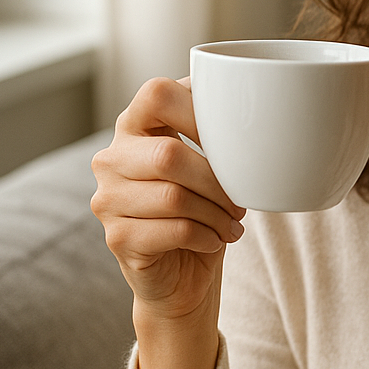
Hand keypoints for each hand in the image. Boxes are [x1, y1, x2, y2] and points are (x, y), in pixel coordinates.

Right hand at [90, 77, 245, 368]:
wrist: (182, 274)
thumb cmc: (201, 207)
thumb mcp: (210, 161)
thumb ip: (217, 130)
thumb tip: (260, 112)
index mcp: (134, 125)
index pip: (157, 95)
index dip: (200, 112)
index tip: (234, 140)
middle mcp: (111, 159)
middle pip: (169, 155)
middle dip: (217, 181)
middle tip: (239, 201)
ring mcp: (108, 199)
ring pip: (174, 196)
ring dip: (217, 213)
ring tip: (232, 222)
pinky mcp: (118, 238)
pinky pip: (175, 230)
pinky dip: (208, 236)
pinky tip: (216, 240)